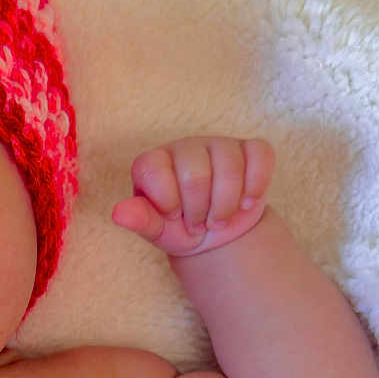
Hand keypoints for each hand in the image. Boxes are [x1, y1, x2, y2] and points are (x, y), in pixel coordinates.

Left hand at [112, 137, 274, 256]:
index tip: (173, 217)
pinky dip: (256, 185)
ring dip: (226, 205)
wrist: (215, 233)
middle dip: (199, 210)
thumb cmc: (180, 227)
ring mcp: (218, 144)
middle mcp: (184, 147)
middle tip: (199, 225)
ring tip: (219, 220)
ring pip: (230, 166)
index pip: (154, 170)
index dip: (167, 201)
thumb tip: (118, 214)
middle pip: (195, 174)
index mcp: (154, 162)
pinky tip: (247, 203)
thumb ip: (140, 220)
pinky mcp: (250, 149)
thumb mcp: (158, 230)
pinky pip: (260, 156)